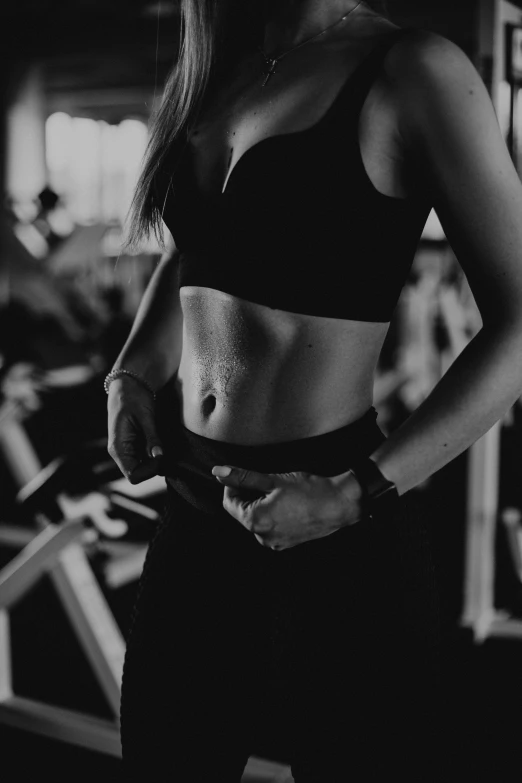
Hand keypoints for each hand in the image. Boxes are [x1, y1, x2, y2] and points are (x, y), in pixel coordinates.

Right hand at [107, 376, 163, 483]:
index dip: (150, 471)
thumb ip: (152, 437)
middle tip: (166, 449)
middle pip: (140, 473)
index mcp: (118, 448)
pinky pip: (146, 457)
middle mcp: (121, 452)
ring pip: (144, 466)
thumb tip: (160, 456)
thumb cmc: (133, 397)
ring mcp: (127, 449)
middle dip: (155, 465)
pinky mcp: (134, 445)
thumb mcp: (145, 416)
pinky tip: (161, 441)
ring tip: (164, 443)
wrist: (128, 384)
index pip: (133, 476)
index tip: (161, 456)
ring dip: (156, 459)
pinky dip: (156, 453)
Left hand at [211, 465, 362, 549]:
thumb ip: (243, 477)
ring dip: (261, 504)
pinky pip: (270, 527)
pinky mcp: (286, 543)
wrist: (339, 504)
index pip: (229, 503)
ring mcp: (275, 542)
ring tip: (281, 493)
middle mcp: (262, 537)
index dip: (233, 486)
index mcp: (256, 521)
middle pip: (243, 512)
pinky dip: (273, 514)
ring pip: (257, 519)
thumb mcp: (272, 480)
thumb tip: (218, 472)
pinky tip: (288, 504)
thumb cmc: (308, 490)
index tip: (245, 475)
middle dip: (249, 495)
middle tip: (267, 481)